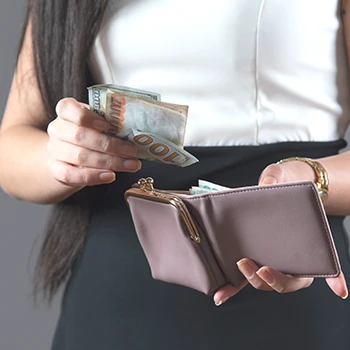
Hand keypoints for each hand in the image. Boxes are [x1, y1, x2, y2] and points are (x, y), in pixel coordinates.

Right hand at [47, 98, 140, 186]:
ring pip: (80, 157)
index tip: (107, 126)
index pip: (67, 108)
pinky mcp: (56, 169)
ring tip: (131, 165)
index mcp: (66, 112)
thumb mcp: (99, 125)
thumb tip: (135, 135)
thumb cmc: (91, 136)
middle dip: (110, 145)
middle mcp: (57, 129)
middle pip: (79, 136)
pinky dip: (93, 176)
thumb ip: (110, 126)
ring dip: (109, 162)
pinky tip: (110, 176)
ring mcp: (54, 150)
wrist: (70, 158)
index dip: (87, 117)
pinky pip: (71, 175)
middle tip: (132, 151)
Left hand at [213, 161, 347, 305]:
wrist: (271, 186)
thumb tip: (267, 183)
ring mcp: (267, 258)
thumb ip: (276, 177)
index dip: (334, 278)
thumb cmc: (284, 184)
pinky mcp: (248, 257)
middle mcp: (287, 256)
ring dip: (252, 281)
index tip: (339, 289)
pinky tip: (219, 295)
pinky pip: (241, 278)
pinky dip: (231, 288)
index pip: (322, 263)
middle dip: (275, 280)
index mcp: (304, 242)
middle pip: (287, 280)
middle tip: (262, 269)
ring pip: (263, 281)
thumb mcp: (282, 175)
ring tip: (241, 267)